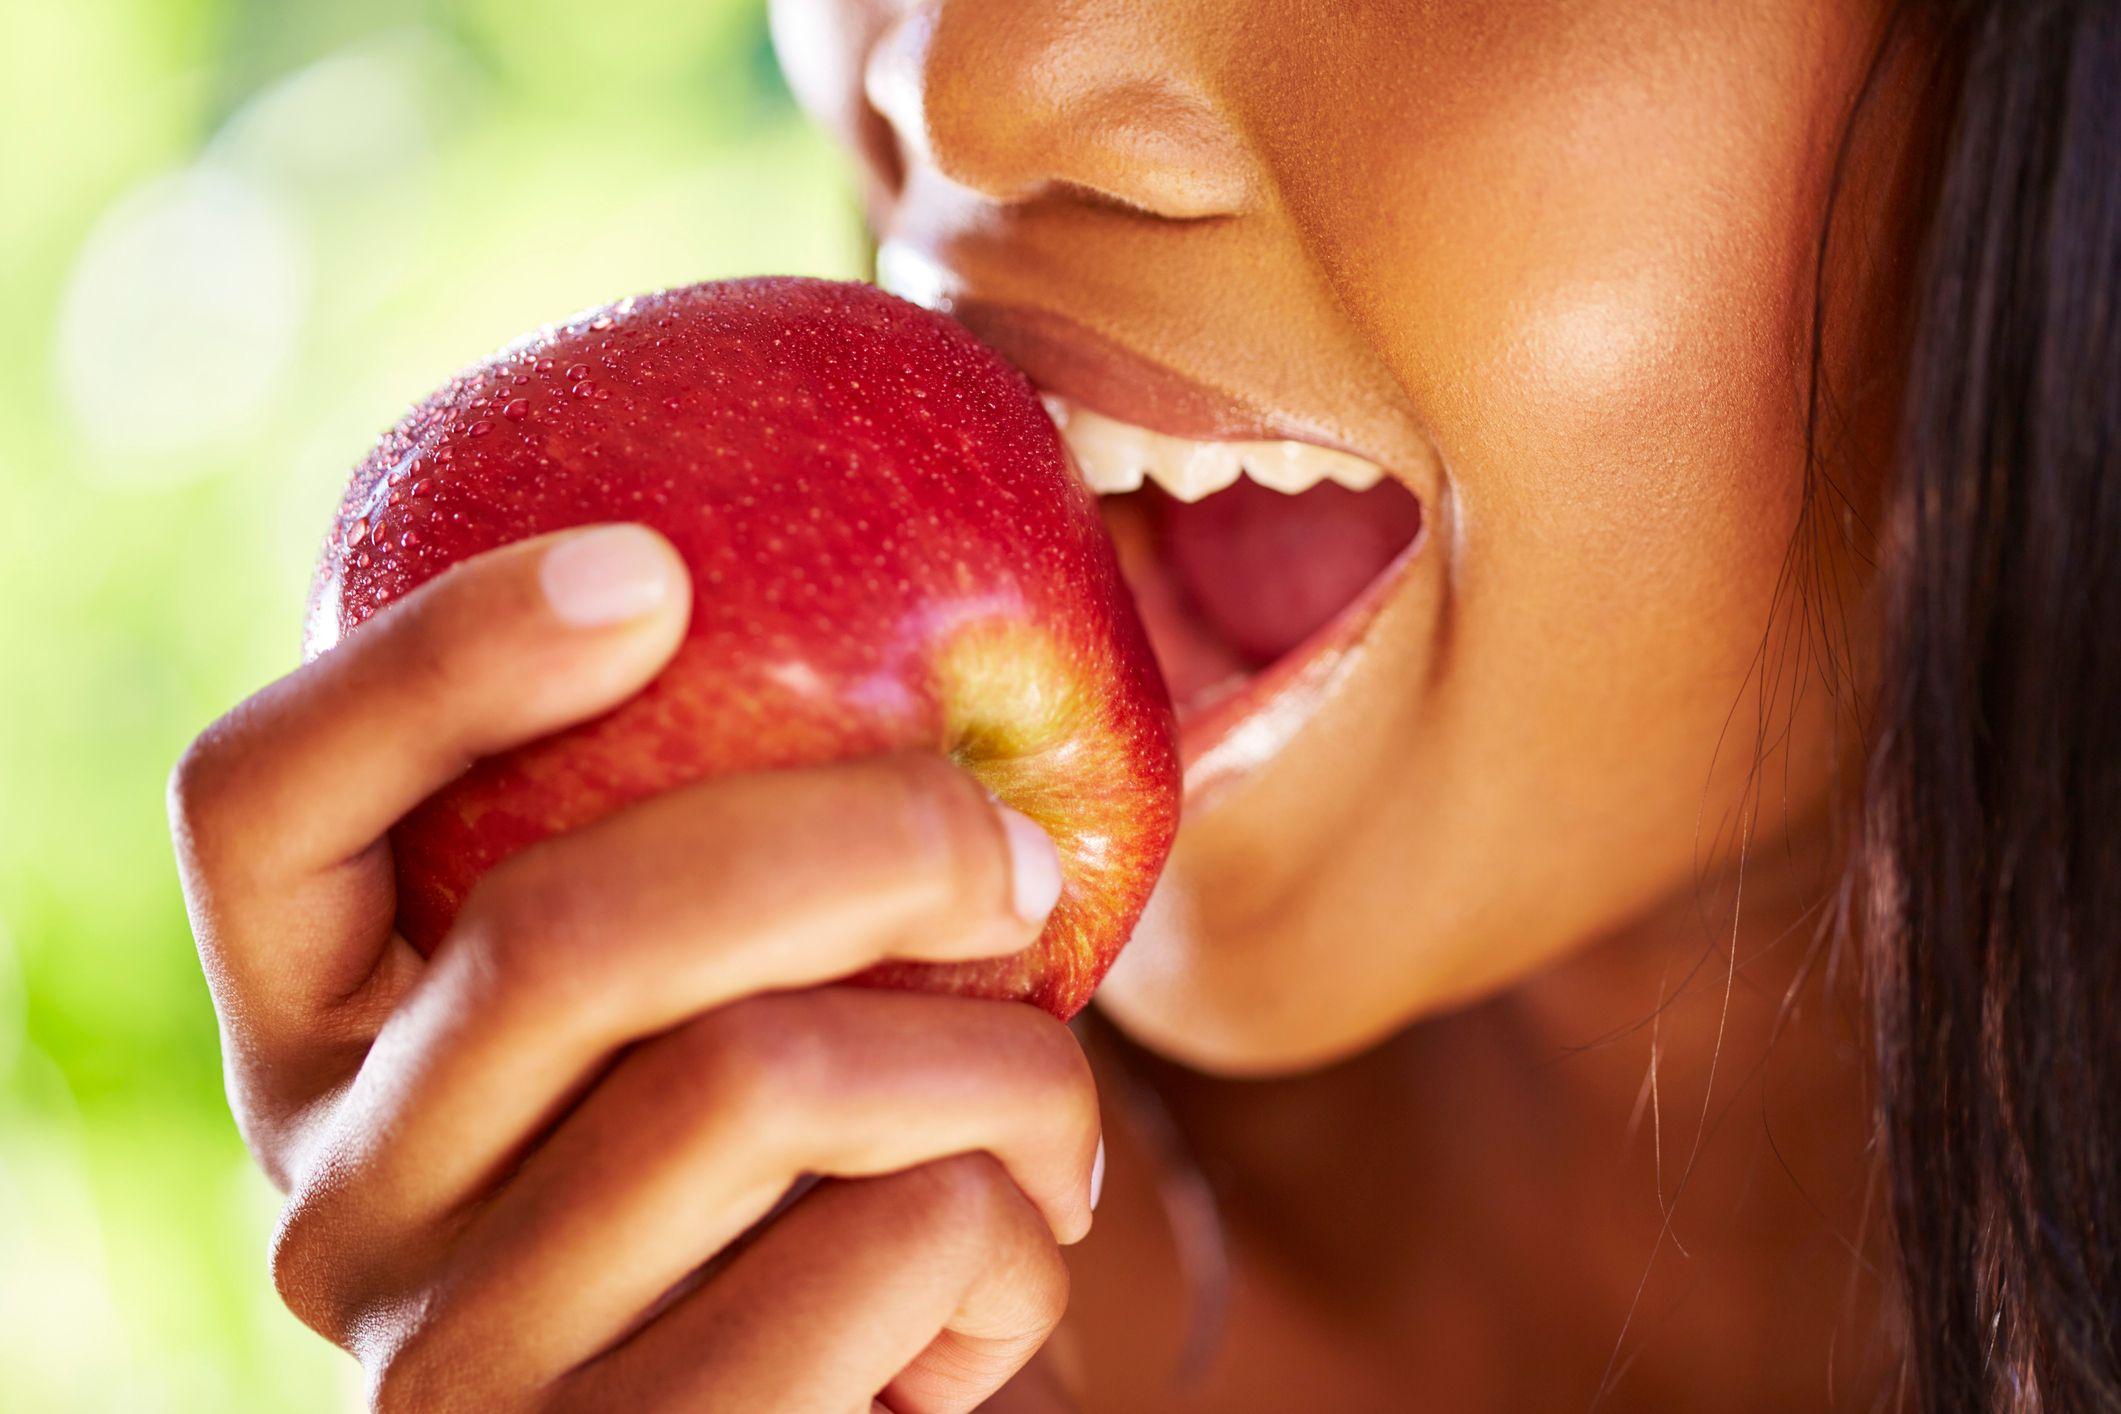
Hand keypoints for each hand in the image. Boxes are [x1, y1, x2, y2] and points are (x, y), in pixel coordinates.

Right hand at [170, 524, 1100, 1410]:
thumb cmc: (819, 1176)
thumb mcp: (742, 999)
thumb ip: (735, 846)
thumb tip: (968, 541)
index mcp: (324, 1043)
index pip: (258, 806)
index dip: (431, 660)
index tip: (656, 567)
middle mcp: (341, 1207)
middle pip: (563, 929)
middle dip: (868, 839)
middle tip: (1018, 854)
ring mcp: (467, 1368)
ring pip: (760, 1081)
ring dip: (1000, 1063)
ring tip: (1048, 1107)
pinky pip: (885, 1250)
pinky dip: (1019, 1231)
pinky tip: (1006, 1270)